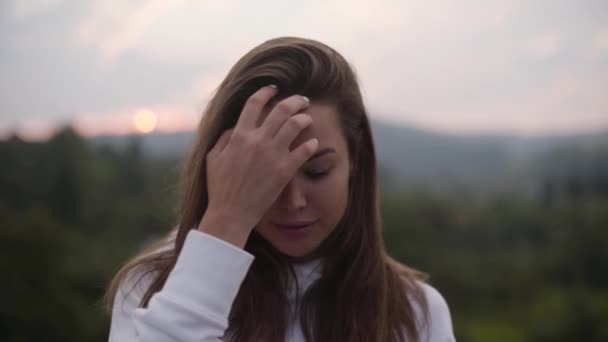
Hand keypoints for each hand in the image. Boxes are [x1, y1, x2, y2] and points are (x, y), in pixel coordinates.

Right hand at [198, 85, 318, 247]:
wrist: (231, 214)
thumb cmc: (220, 188)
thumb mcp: (214, 159)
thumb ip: (224, 139)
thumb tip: (235, 127)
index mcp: (239, 135)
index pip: (254, 103)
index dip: (265, 92)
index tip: (274, 89)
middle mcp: (257, 141)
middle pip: (282, 109)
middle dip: (295, 100)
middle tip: (302, 100)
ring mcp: (273, 155)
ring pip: (296, 125)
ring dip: (305, 118)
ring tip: (308, 119)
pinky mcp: (285, 170)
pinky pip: (304, 150)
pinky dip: (311, 143)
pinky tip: (313, 143)